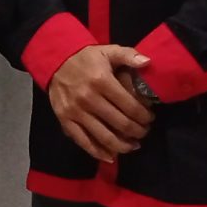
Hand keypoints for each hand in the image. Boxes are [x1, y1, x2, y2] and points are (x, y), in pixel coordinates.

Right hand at [48, 45, 154, 162]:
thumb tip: (149, 62)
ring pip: (104, 137)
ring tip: (134, 145)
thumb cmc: (86, 58)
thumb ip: (129, 55)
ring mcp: (76, 112)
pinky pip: (83, 141)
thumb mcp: (108, 51)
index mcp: (102, 81)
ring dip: (123, 146)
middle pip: (120, 124)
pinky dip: (99, 152)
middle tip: (144, 132)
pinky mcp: (65, 120)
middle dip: (137, 131)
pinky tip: (111, 156)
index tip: (150, 118)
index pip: (130, 106)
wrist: (55, 61)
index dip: (144, 116)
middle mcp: (89, 98)